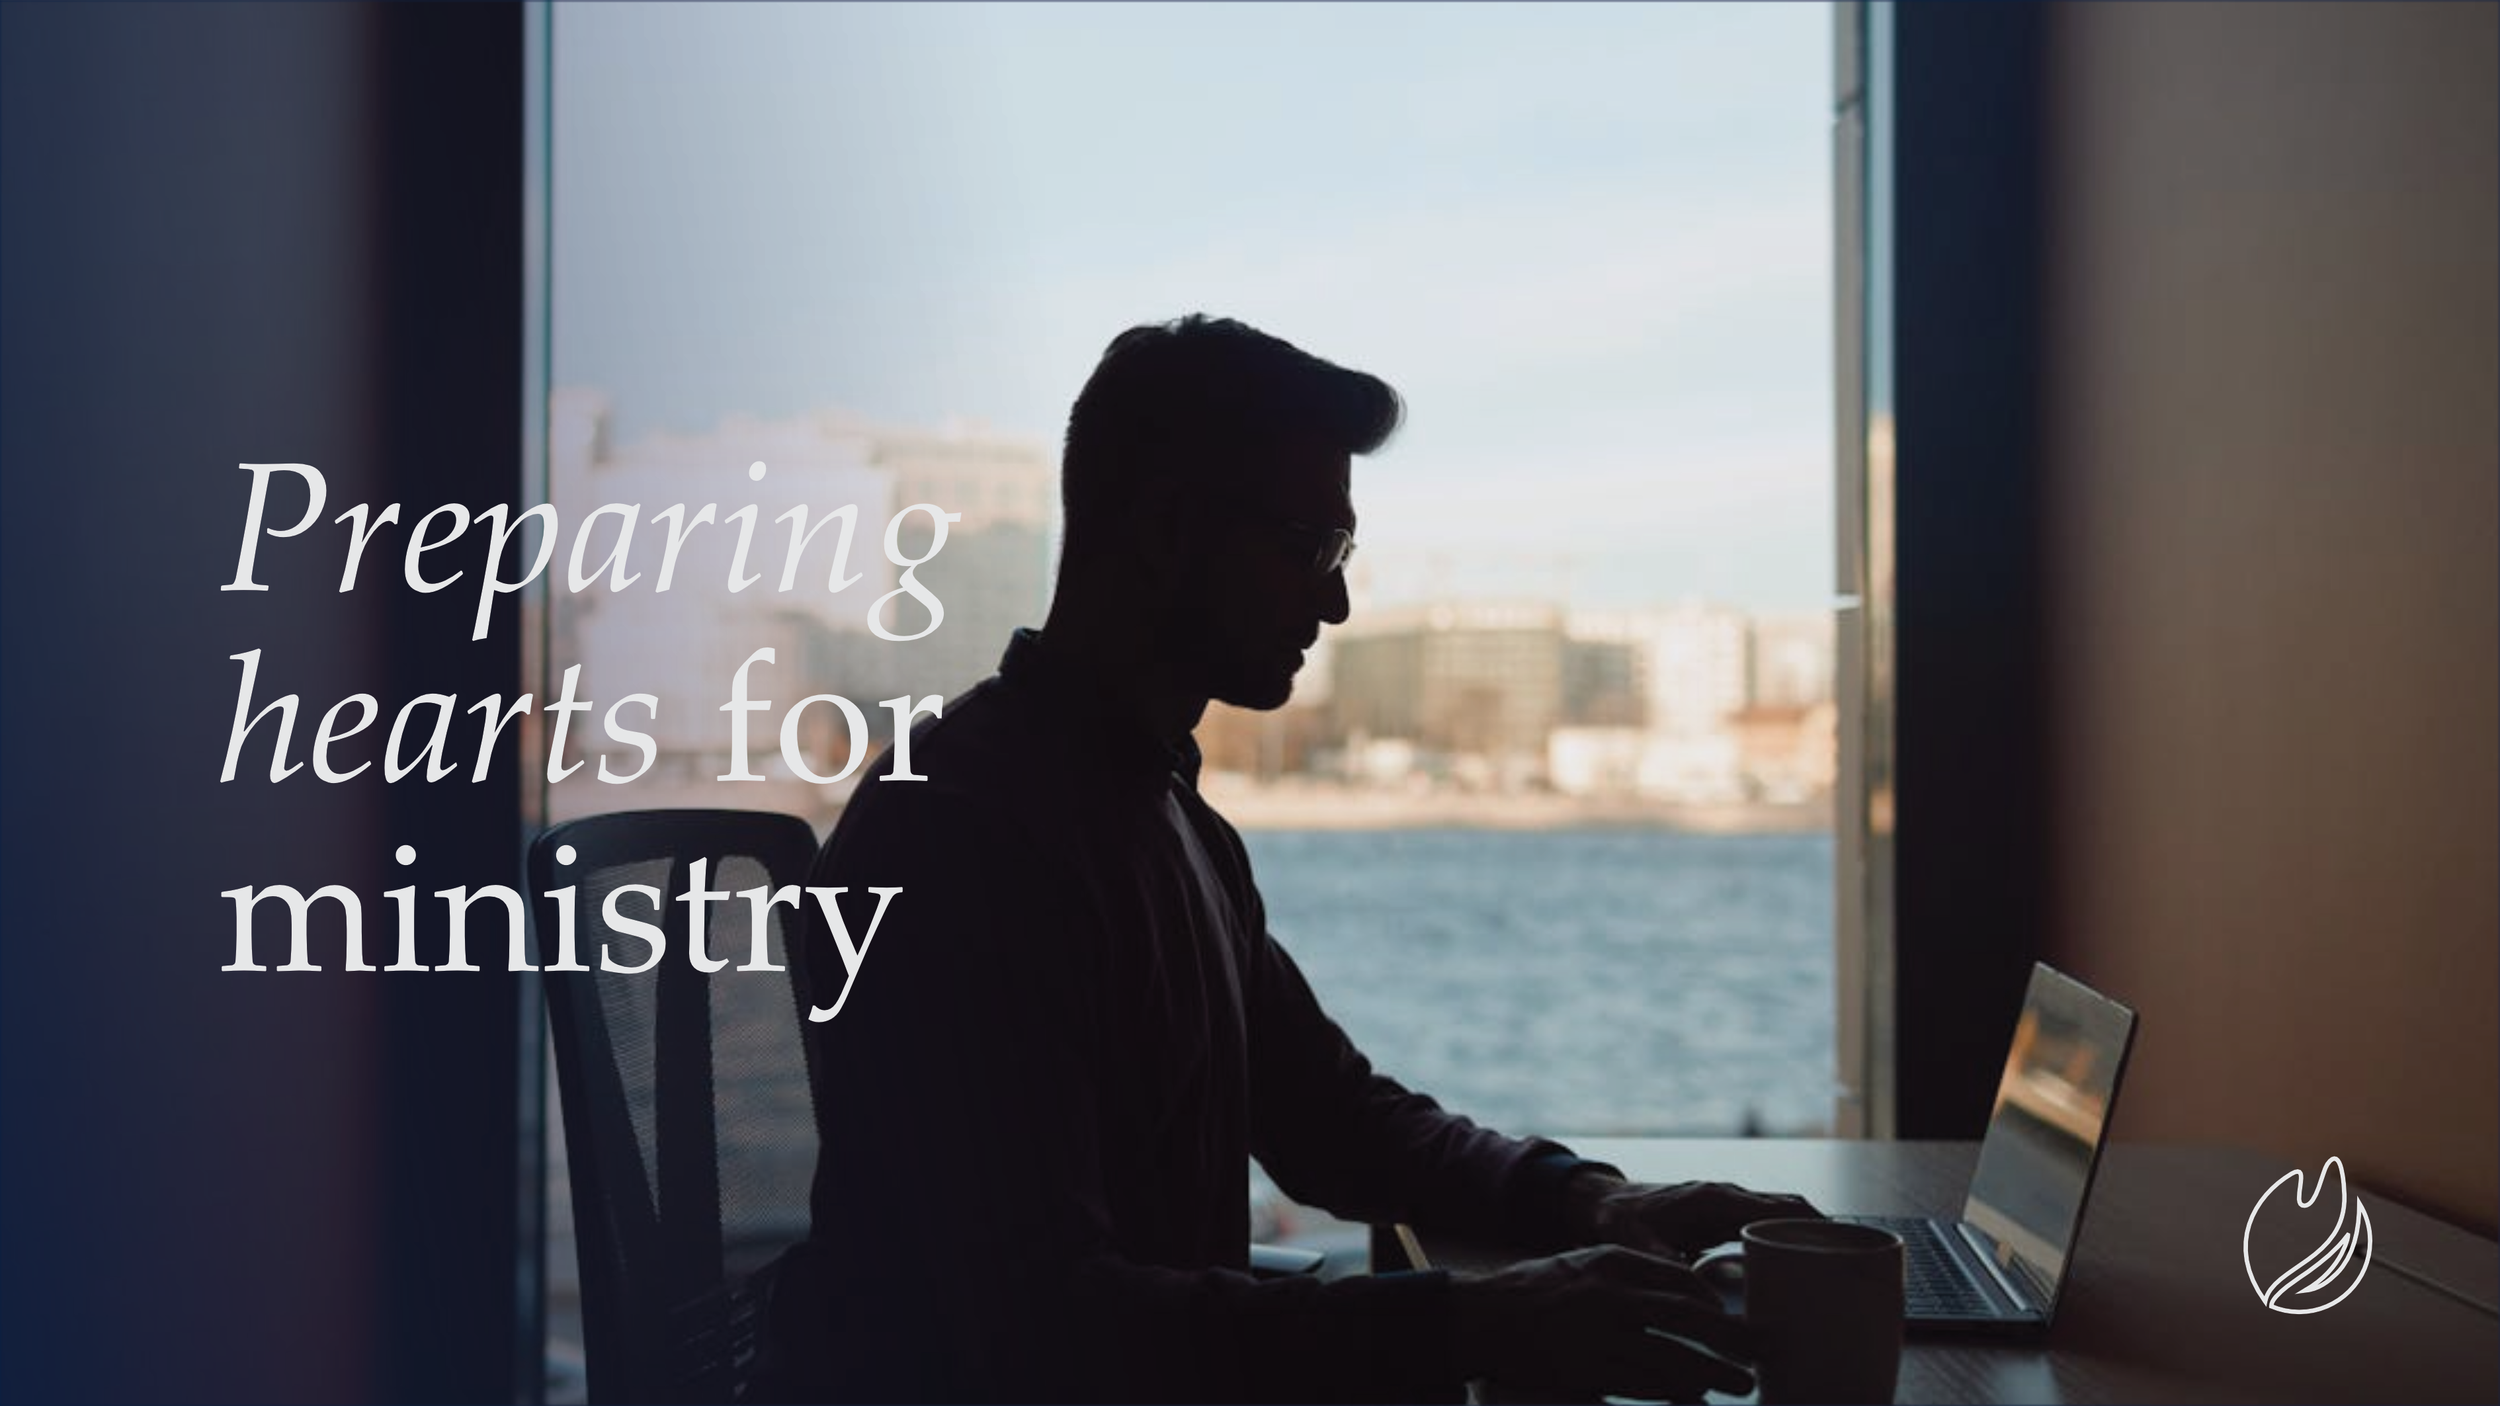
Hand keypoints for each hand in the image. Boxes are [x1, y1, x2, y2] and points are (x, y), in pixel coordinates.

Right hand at [1448, 1244, 1754, 1402]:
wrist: (1479, 1317)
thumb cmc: (1532, 1292)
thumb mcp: (1582, 1265)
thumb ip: (1628, 1276)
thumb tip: (1685, 1297)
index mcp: (1610, 1262)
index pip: (1678, 1279)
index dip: (1713, 1302)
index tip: (1730, 1318)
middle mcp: (1609, 1295)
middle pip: (1687, 1317)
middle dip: (1730, 1337)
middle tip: (1759, 1351)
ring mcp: (1599, 1334)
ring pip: (1671, 1357)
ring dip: (1712, 1373)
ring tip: (1741, 1383)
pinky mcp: (1587, 1370)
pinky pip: (1643, 1384)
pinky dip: (1673, 1392)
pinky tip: (1692, 1398)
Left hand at [1575, 1175, 1824, 1257]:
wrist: (1603, 1201)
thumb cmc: (1619, 1218)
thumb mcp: (1633, 1240)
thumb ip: (1659, 1258)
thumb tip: (1684, 1282)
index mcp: (1714, 1199)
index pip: (1775, 1206)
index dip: (1810, 1223)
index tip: (1839, 1242)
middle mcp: (1727, 1195)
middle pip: (1789, 1207)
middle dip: (1823, 1228)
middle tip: (1853, 1259)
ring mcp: (1728, 1202)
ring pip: (1782, 1211)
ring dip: (1808, 1231)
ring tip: (1838, 1264)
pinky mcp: (1724, 1214)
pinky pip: (1766, 1220)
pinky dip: (1788, 1235)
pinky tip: (1801, 1263)